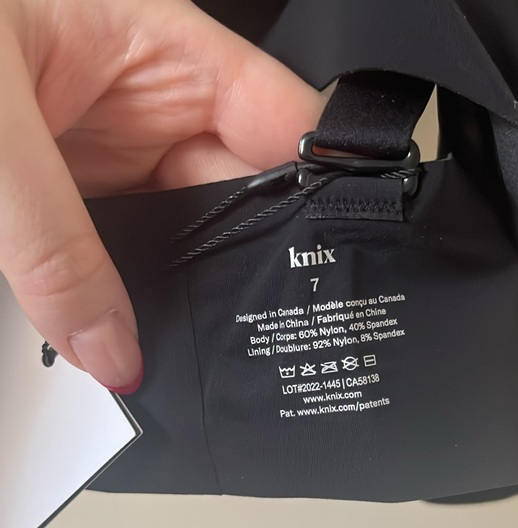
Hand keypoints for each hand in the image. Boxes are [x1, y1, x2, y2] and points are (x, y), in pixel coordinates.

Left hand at [0, 0, 323, 392]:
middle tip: (248, 334)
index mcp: (167, 55)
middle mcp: (151, 111)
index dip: (318, 185)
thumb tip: (108, 347)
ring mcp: (114, 160)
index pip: (280, 121)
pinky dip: (122, 302)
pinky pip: (120, 259)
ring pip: (178, 239)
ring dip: (175, 292)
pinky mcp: (73, 200)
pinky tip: (118, 338)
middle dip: (243, 264)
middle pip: (236, 196)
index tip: (330, 260)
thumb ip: (53, 243)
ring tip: (177, 346)